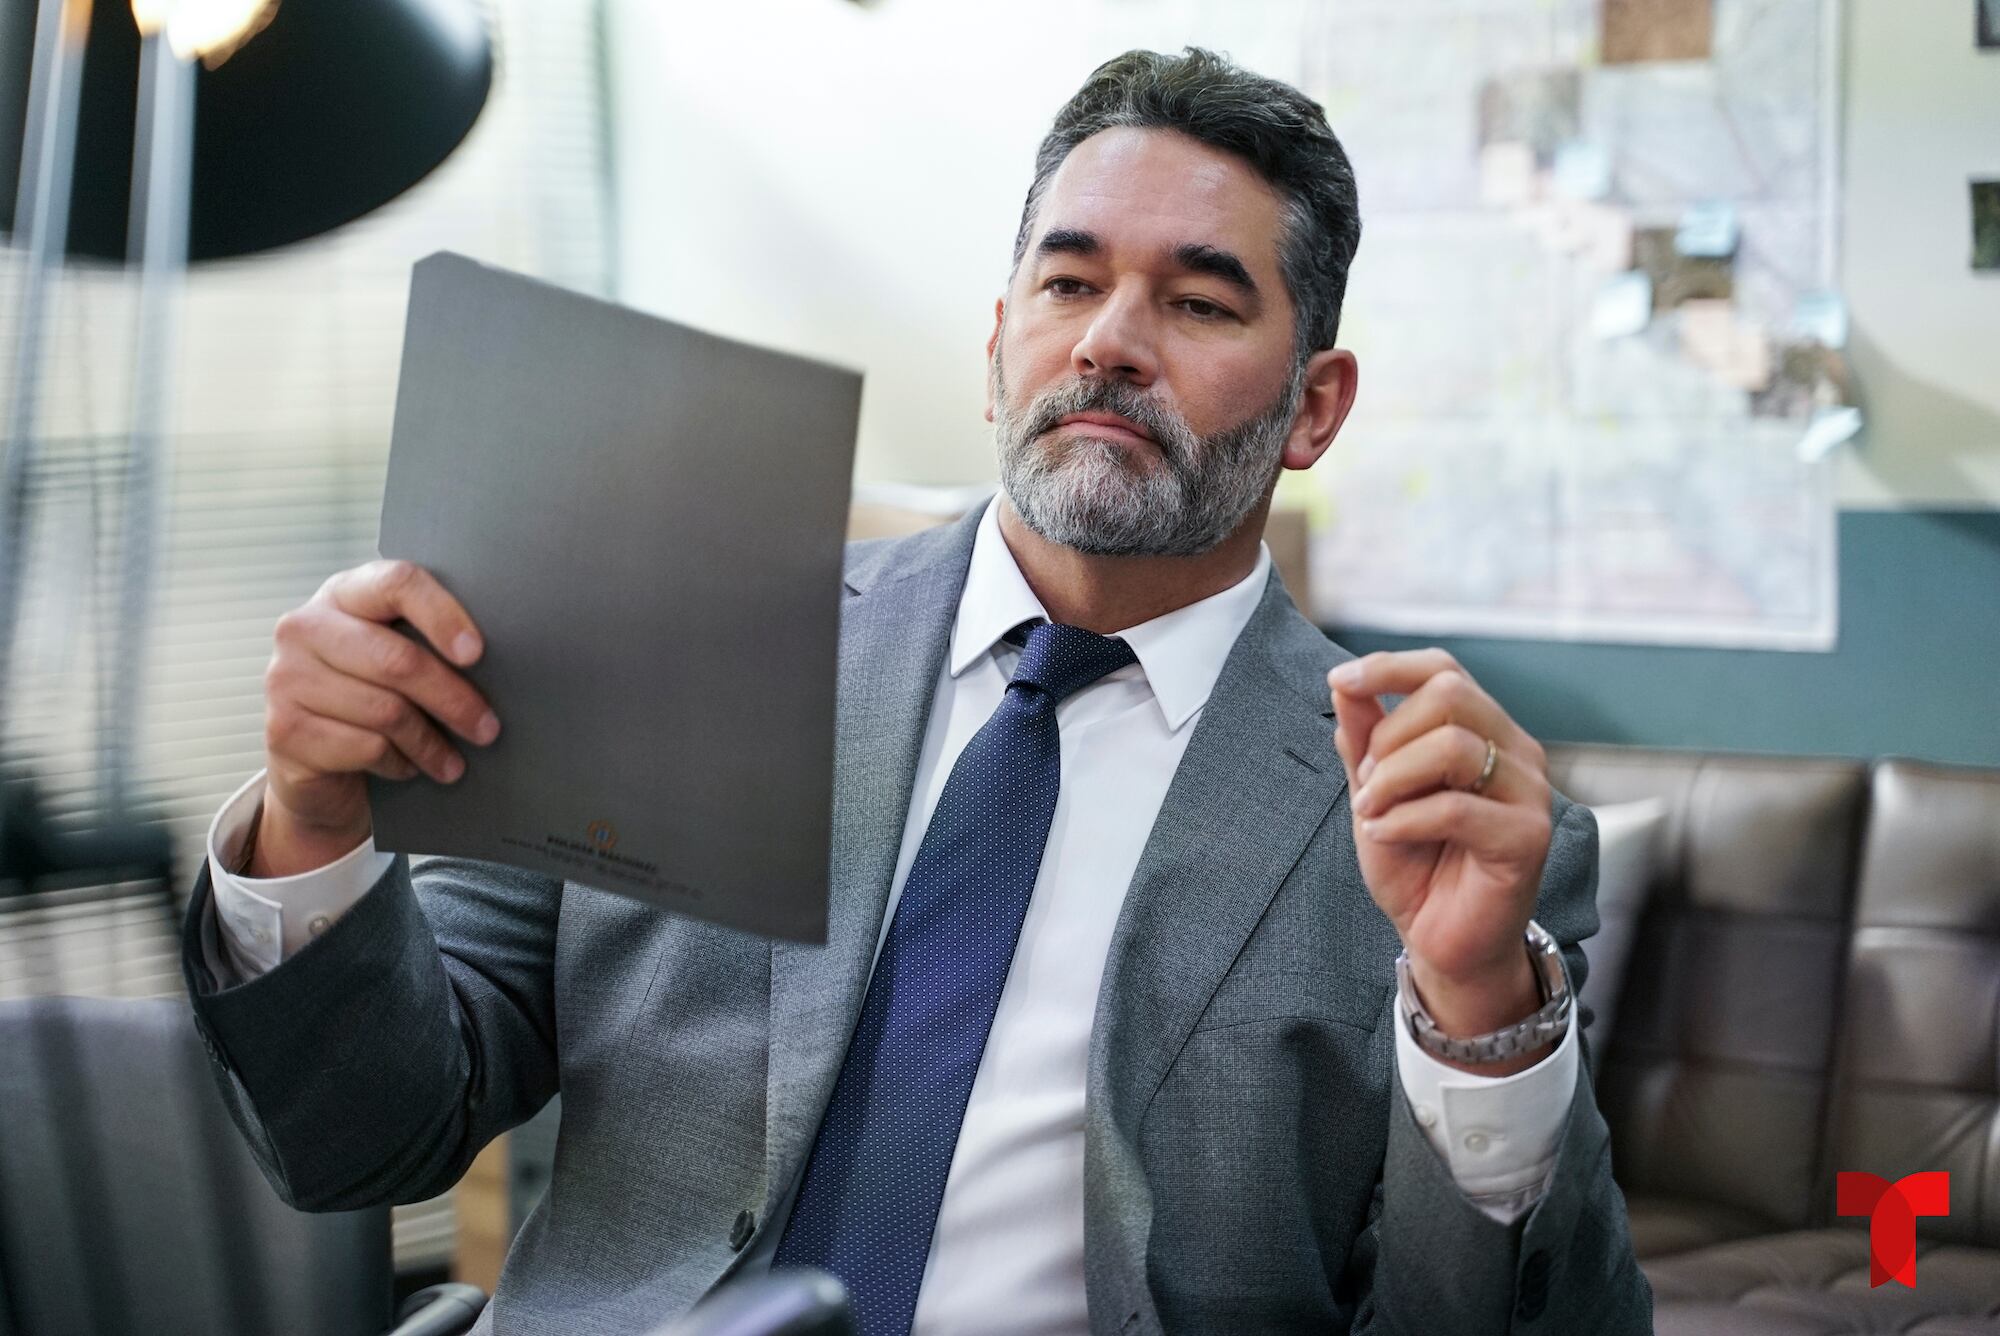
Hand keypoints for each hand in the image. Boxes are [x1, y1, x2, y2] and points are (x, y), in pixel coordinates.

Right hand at [255, 560, 498, 875]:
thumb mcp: (397, 661)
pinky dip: (399, 762)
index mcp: (343, 594)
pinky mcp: (283, 729)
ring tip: (453, 761)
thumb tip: (507, 656)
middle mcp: (304, 627)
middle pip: (399, 660)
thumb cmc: (372, 701)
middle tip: (489, 729)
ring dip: (432, 743)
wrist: (317, 769)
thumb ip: (428, 643)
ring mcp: (286, 678)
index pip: (397, 583)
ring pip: (386, 710)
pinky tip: (408, 766)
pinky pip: (365, 747)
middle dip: (454, 700)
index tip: (477, 654)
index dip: (443, 616)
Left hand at [1328, 650, 1553, 1053]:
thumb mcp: (1375, 793)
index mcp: (1483, 731)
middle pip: (1450, 694)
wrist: (1440, 940)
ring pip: (1453, 746)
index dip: (1390, 666)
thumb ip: (1365, 739)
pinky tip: (1386, 836)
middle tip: (1366, 784)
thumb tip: (1344, 684)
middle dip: (1388, 735)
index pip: (1444, 669)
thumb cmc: (1415, 865)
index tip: (1340, 681)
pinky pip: (1456, 807)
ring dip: (1393, 778)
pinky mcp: (1528, 837)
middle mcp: (1516, 751)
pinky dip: (1404, 819)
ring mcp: (1529, 793)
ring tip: (1373, 813)